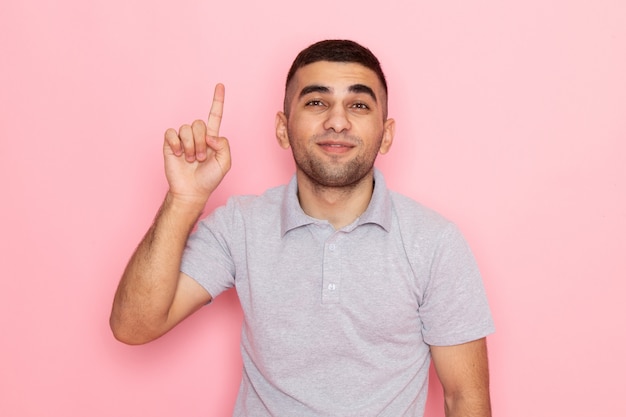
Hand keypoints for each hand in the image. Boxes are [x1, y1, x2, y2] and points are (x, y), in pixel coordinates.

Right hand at [163, 84, 230, 205]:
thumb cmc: (209, 178)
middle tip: (201, 158)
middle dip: (201, 142)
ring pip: (186, 128)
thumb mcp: (225, 162)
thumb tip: (210, 135)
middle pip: (199, 123)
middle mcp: (197, 135)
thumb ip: (224, 145)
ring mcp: (183, 139)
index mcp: (211, 137)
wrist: (192, 191)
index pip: (215, 115)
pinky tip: (179, 154)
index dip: (217, 100)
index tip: (220, 85)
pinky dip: (176, 144)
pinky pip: (171, 133)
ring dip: (190, 146)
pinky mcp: (170, 143)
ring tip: (191, 159)